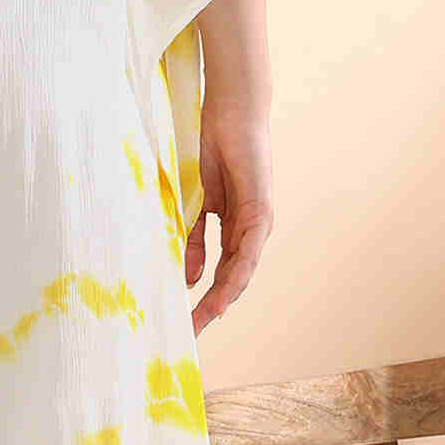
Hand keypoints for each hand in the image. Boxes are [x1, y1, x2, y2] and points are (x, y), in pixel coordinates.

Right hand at [185, 97, 273, 332]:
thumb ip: (192, 238)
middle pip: (230, 279)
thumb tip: (189, 278)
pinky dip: (236, 273)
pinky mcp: (260, 211)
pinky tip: (223, 291)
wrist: (229, 113)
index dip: (203, 298)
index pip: (218, 272)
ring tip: (203, 320)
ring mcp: (257, 222)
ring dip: (222, 297)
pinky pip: (247, 250)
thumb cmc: (209, 149)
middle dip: (209, 307)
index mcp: (232, 227)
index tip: (185, 321)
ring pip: (241, 271)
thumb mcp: (193, 202)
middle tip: (190, 331)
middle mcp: (248, 230)